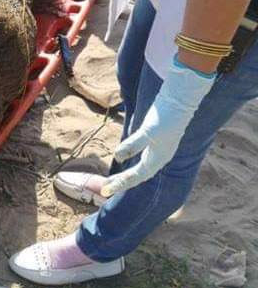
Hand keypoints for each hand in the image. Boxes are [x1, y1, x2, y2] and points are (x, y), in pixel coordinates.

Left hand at [100, 58, 215, 197]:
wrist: (182, 96)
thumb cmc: (166, 115)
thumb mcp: (148, 131)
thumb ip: (133, 145)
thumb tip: (117, 158)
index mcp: (158, 159)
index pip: (136, 177)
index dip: (120, 184)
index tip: (105, 191)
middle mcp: (159, 157)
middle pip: (138, 175)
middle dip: (121, 182)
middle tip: (105, 189)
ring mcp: (159, 148)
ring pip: (140, 168)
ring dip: (126, 174)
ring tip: (111, 180)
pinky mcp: (157, 139)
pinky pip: (142, 157)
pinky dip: (132, 163)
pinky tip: (125, 160)